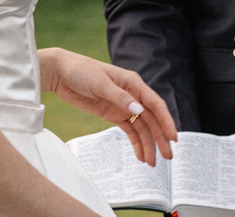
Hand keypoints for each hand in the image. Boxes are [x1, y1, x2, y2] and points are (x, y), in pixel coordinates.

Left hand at [38, 48, 177, 164]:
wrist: (61, 73)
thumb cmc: (81, 71)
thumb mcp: (100, 83)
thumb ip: (120, 97)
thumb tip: (139, 110)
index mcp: (133, 83)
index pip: (155, 104)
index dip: (166, 121)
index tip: (173, 136)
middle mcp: (132, 95)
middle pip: (151, 119)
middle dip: (160, 138)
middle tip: (168, 156)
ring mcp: (123, 106)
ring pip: (142, 127)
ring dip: (148, 144)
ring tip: (152, 162)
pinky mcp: (113, 114)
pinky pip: (130, 130)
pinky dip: (136, 142)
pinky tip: (140, 155)